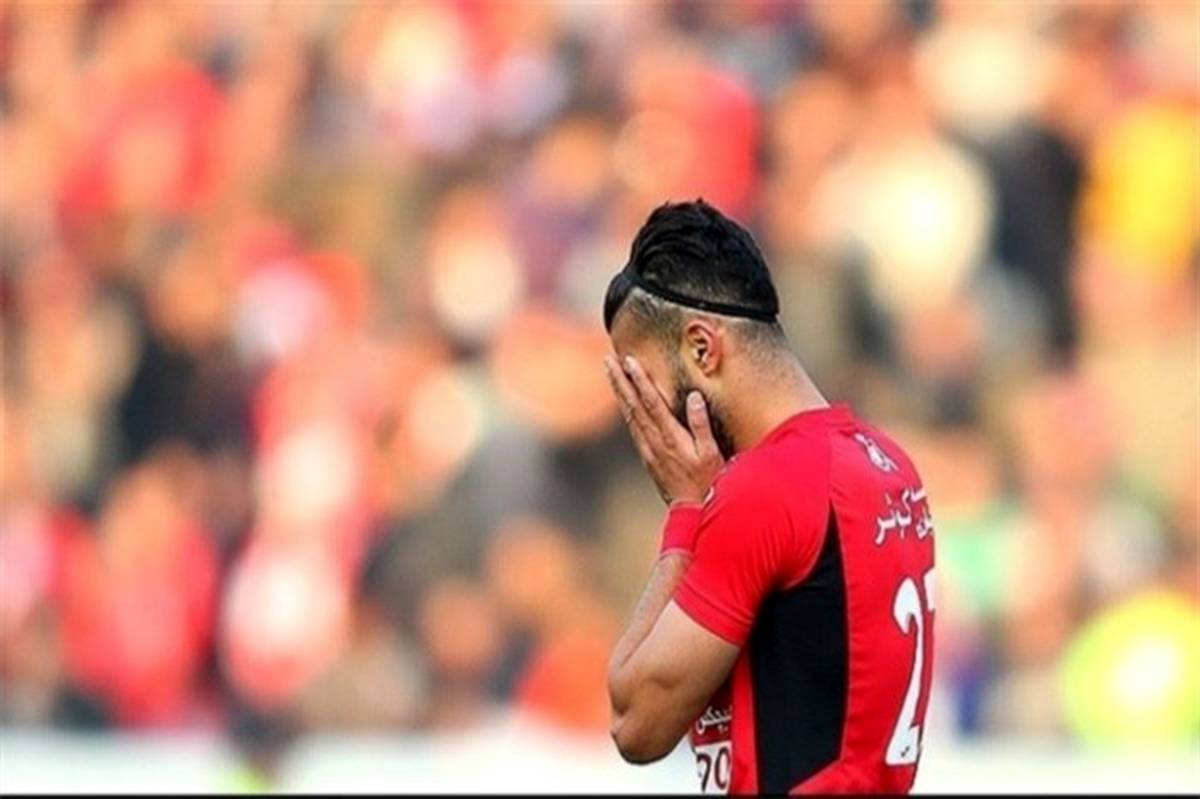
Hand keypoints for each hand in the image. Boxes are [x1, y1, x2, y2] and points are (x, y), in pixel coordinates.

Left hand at [604, 354, 724, 504]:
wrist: (691, 511)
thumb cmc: (707, 481)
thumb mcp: (711, 453)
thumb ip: (700, 424)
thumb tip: (694, 397)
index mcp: (669, 437)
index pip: (651, 402)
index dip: (640, 380)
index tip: (629, 361)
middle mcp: (653, 441)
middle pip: (633, 405)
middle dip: (620, 380)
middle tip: (608, 360)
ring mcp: (647, 449)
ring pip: (629, 414)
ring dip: (619, 392)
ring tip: (611, 373)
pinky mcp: (646, 456)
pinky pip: (632, 427)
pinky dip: (625, 409)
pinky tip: (623, 401)